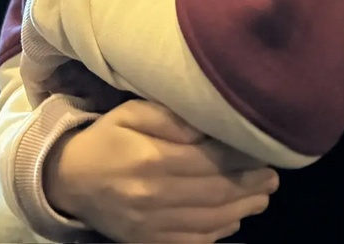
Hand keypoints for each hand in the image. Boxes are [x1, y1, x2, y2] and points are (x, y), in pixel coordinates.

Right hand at [44, 99, 278, 242]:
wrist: (69, 181)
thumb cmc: (107, 138)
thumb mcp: (131, 112)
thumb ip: (171, 118)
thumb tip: (207, 127)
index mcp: (151, 160)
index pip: (210, 161)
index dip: (242, 158)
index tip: (266, 151)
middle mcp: (154, 196)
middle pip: (215, 192)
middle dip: (250, 185)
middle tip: (274, 176)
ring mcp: (151, 225)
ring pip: (209, 220)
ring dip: (242, 209)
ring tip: (263, 196)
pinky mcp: (149, 241)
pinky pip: (192, 241)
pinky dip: (218, 231)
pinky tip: (234, 217)